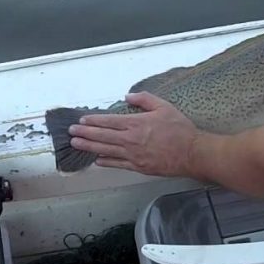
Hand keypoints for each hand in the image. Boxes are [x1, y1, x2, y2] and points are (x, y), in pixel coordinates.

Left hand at [68, 92, 200, 176]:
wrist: (192, 153)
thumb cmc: (180, 130)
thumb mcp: (164, 106)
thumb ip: (144, 99)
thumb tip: (128, 97)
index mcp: (136, 123)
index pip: (108, 121)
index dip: (93, 121)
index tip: (82, 121)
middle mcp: (131, 139)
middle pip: (102, 136)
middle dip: (84, 134)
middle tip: (71, 133)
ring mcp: (133, 155)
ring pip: (106, 150)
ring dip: (89, 147)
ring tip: (76, 144)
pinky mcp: (138, 166)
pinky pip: (117, 164)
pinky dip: (105, 162)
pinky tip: (96, 160)